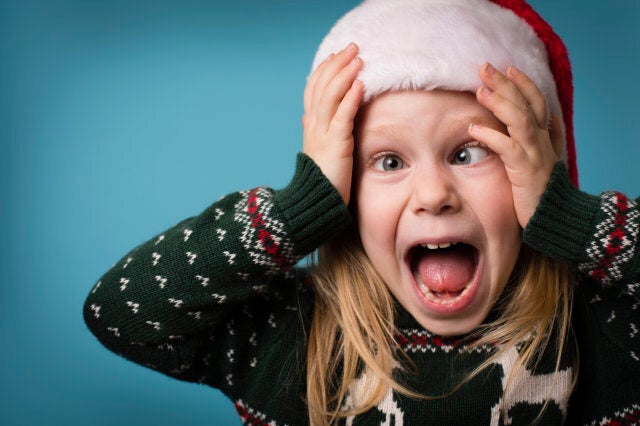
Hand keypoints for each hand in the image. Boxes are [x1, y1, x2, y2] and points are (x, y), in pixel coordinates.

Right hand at [302, 42, 363, 204]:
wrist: (315, 202)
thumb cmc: (323, 179)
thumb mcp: (319, 150)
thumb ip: (318, 131)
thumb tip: (310, 116)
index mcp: (310, 125)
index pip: (314, 88)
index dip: (325, 69)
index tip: (338, 55)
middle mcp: (314, 125)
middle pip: (322, 86)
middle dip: (338, 64)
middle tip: (353, 48)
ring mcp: (323, 134)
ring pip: (330, 96)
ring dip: (344, 75)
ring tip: (358, 60)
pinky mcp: (336, 145)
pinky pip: (342, 117)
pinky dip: (350, 98)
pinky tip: (360, 84)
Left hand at [469, 63, 562, 227]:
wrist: (554, 216)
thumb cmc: (541, 189)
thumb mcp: (539, 159)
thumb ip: (539, 139)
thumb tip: (542, 119)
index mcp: (543, 136)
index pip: (535, 101)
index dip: (523, 82)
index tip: (508, 67)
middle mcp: (541, 140)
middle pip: (525, 103)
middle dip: (506, 83)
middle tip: (485, 67)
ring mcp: (535, 154)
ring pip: (519, 120)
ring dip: (500, 103)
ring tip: (480, 90)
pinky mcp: (525, 171)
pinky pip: (508, 148)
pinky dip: (491, 136)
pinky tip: (474, 129)